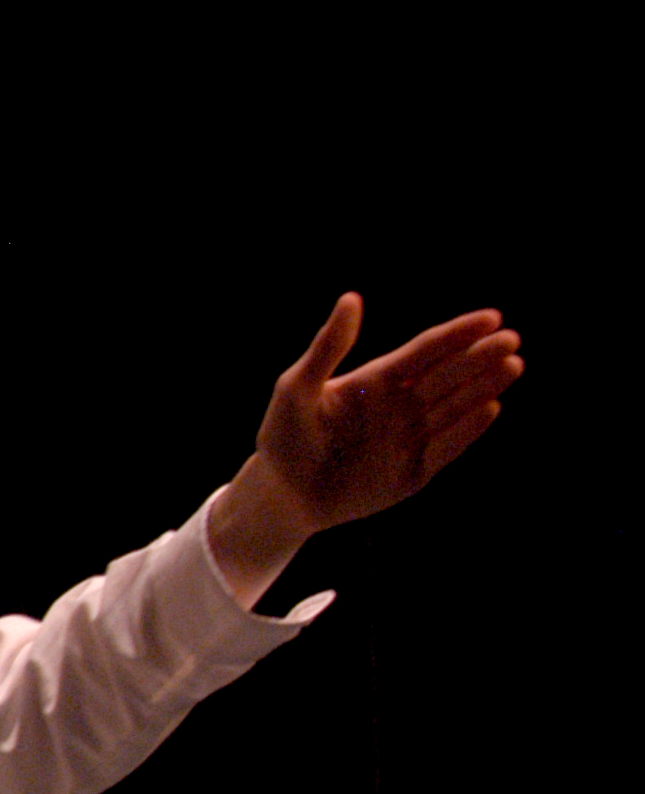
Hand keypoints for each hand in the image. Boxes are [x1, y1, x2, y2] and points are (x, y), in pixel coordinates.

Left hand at [212, 293, 522, 599]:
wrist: (280, 495)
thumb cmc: (284, 436)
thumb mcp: (297, 388)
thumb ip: (327, 348)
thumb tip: (351, 298)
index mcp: (378, 379)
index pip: (426, 350)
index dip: (458, 334)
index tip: (492, 317)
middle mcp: (401, 405)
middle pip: (449, 375)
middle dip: (480, 357)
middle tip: (511, 340)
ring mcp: (411, 438)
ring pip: (456, 407)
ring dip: (483, 388)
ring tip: (511, 366)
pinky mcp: (414, 473)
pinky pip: (447, 448)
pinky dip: (468, 430)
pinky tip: (491, 408)